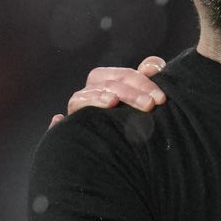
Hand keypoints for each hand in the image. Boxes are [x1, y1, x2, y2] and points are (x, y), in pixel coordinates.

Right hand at [47, 56, 166, 129]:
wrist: (125, 154)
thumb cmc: (137, 117)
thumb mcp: (146, 96)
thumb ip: (150, 78)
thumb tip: (153, 66)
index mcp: (107, 80)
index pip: (124, 75)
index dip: (144, 83)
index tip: (161, 98)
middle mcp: (91, 92)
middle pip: (106, 85)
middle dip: (129, 93)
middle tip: (150, 105)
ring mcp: (79, 110)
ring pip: (81, 99)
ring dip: (96, 98)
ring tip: (112, 101)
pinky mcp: (70, 129)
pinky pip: (61, 124)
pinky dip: (59, 122)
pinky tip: (59, 119)